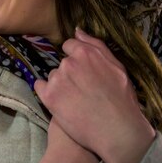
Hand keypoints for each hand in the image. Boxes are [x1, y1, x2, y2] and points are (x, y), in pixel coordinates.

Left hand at [34, 28, 155, 162]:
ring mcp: (57, 80)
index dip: (76, 58)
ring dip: (60, 84)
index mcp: (85, 53)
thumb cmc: (121, 99)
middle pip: (62, 63)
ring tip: (75, 100)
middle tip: (83, 90)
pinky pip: (40, 87)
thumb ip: (95, 45)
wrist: (116, 131)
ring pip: (53, 76)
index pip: (69, 46)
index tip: (83, 72)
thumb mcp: (117, 67)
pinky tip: (60, 102)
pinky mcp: (48, 96)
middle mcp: (68, 64)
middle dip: (69, 73)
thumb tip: (77, 31)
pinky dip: (47, 93)